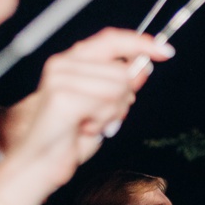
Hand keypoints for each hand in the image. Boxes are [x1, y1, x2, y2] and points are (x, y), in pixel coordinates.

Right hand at [0, 28, 172, 200]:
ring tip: (90, 123)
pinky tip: (85, 128)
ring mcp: (60, 78)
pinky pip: (106, 104)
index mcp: (71, 62)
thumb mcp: (103, 108)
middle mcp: (63, 64)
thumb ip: (120, 86)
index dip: (140, 43)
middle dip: (123, 99)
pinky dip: (103, 121)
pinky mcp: (62, 96)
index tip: (165, 51)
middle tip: (103, 117)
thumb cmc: (69, 138)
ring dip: (112, 113)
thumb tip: (143, 68)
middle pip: (122, 71)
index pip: (110, 40)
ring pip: (118, 88)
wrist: (40, 164)